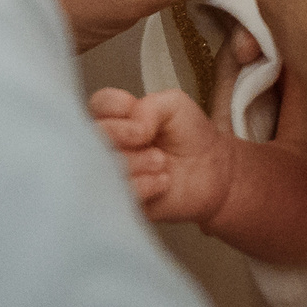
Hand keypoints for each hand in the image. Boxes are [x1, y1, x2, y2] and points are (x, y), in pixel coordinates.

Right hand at [91, 85, 238, 223]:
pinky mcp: (121, 202)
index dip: (116, 108)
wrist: (212, 172)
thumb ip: (150, 106)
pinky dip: (143, 185)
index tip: (135, 110)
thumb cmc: (190, 135)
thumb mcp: (174, 105)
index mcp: (117, 117)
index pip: (98, 104)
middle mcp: (108, 144)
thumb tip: (134, 126)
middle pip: (94, 136)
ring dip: (136, 162)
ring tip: (161, 162)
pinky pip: (119, 194)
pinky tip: (162, 181)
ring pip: (103, 166)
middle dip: (122, 135)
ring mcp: (112, 174)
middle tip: (149, 140)